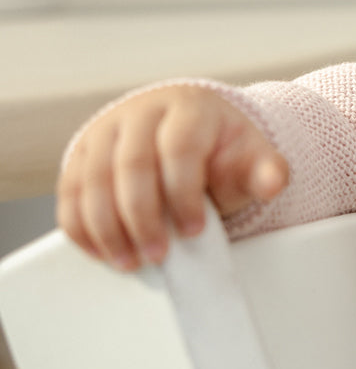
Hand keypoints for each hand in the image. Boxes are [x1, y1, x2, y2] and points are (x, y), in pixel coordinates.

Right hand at [56, 85, 288, 270]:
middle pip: (130, 165)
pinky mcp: (81, 152)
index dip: (183, 193)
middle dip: (142, 218)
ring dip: (108, 228)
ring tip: (131, 260)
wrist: (191, 134)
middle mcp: (142, 112)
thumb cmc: (220, 151)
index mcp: (189, 108)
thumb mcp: (250, 158)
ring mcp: (106, 130)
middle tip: (158, 254)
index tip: (195, 230)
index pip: (179, 148)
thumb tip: (274, 181)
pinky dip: (81, 226)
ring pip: (92, 179)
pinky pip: (69, 191)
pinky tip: (102, 251)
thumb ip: (265, 171)